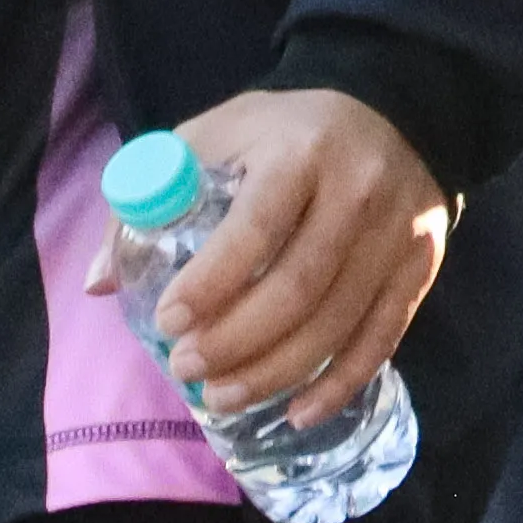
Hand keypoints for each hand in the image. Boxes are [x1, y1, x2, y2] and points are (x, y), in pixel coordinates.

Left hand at [90, 88, 446, 429]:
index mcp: (299, 152)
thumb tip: (99, 283)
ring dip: (275, 374)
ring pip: (336, 322)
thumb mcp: (213, 136)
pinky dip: (339, 384)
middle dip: (236, 342)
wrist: (396, 110)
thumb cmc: (285, 131)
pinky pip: (382, 337)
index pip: (256, 227)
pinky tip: (297, 411)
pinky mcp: (423, 264)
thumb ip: (148, 197)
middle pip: (297, 287)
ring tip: (223, 398)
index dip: (212, 283)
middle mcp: (358, 190)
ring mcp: (398, 232)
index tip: (169, 323)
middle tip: (187, 370)